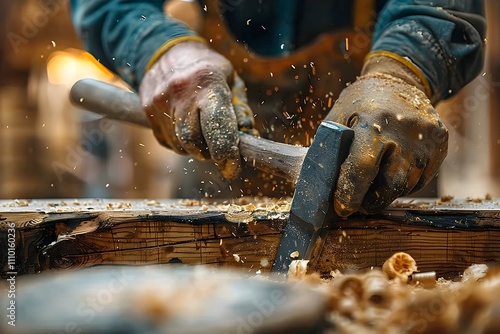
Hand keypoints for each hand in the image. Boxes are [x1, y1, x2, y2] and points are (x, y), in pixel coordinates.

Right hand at [139, 41, 253, 178]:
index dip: (225, 152)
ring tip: (203, 135)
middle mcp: (180, 91)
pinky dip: (181, 145)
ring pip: (180, 145)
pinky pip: (167, 142)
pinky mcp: (147, 110)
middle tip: (219, 151)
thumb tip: (250, 142)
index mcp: (208, 82)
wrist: (165, 51)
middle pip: (193, 141)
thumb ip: (241, 111)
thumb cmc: (208, 70)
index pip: (216, 126)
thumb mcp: (231, 81)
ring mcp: (159, 101)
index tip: (232, 169)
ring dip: (195, 149)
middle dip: (209, 153)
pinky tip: (187, 130)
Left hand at [326, 55, 447, 215]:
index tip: (342, 208)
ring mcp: (426, 138)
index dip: (350, 194)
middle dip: (370, 201)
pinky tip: (391, 172)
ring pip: (407, 185)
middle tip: (357, 203)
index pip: (361, 168)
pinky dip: (404, 184)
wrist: (400, 81)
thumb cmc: (359, 105)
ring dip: (386, 193)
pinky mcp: (440, 144)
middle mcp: (403, 130)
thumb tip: (316, 188)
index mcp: (372, 121)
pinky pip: (421, 179)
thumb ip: (330, 152)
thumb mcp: (338, 120)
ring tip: (373, 185)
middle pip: (389, 184)